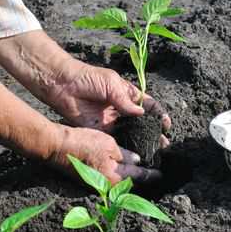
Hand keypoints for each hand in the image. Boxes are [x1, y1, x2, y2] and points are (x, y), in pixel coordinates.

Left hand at [43, 59, 171, 146]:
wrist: (64, 85)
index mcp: (127, 94)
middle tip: (164, 144)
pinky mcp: (101, 129)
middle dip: (153, 132)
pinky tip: (136, 152)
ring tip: (155, 151)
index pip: (148, 105)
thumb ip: (126, 101)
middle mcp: (122, 108)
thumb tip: (141, 114)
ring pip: (131, 132)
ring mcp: (112, 120)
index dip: (158, 114)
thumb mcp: (111, 84)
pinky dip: (126, 145)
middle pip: (142, 122)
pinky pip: (116, 138)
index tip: (167, 124)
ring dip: (142, 141)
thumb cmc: (89, 78)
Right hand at [50, 125, 161, 184]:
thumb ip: (125, 154)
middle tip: (152, 172)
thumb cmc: (82, 143)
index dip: (151, 174)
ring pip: (118, 181)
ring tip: (139, 170)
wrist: (56, 147)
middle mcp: (106, 185)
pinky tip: (120, 167)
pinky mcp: (88, 179)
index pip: (138, 176)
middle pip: (129, 183)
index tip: (160, 174)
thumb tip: (137, 160)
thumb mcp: (108, 144)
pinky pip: (108, 178)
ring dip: (129, 177)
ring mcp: (96, 184)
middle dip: (141, 178)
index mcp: (114, 177)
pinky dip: (117, 174)